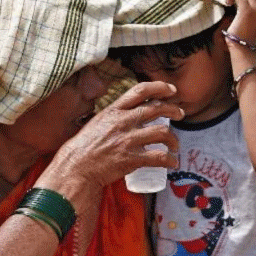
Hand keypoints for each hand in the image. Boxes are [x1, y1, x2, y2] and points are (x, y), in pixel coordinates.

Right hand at [44, 81, 183, 189]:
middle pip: (157, 109)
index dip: (159, 87)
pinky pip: (159, 157)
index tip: (171, 90)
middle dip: (173, 110)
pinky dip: (170, 160)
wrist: (76, 168)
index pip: (140, 90)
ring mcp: (128, 140)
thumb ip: (114, 117)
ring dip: (174, 139)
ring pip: (162, 132)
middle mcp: (123, 122)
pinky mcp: (132, 159)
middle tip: (179, 114)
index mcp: (114, 111)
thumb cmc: (83, 147)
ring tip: (175, 145)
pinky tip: (172, 163)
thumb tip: (128, 114)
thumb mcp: (97, 122)